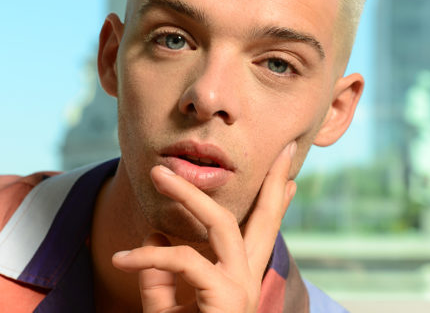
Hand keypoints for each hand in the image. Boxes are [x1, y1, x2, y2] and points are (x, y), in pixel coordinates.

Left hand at [112, 142, 296, 312]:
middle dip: (273, 181)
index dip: (277, 202)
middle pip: (264, 219)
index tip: (291, 179)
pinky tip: (121, 260)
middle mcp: (247, 277)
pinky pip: (183, 259)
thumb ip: (161, 274)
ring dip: (187, 194)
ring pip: (221, 222)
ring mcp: (240, 286)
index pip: (262, 231)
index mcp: (239, 277)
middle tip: (285, 148)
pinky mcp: (223, 297)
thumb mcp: (166, 308)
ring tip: (157, 174)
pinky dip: (150, 257)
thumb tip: (154, 233)